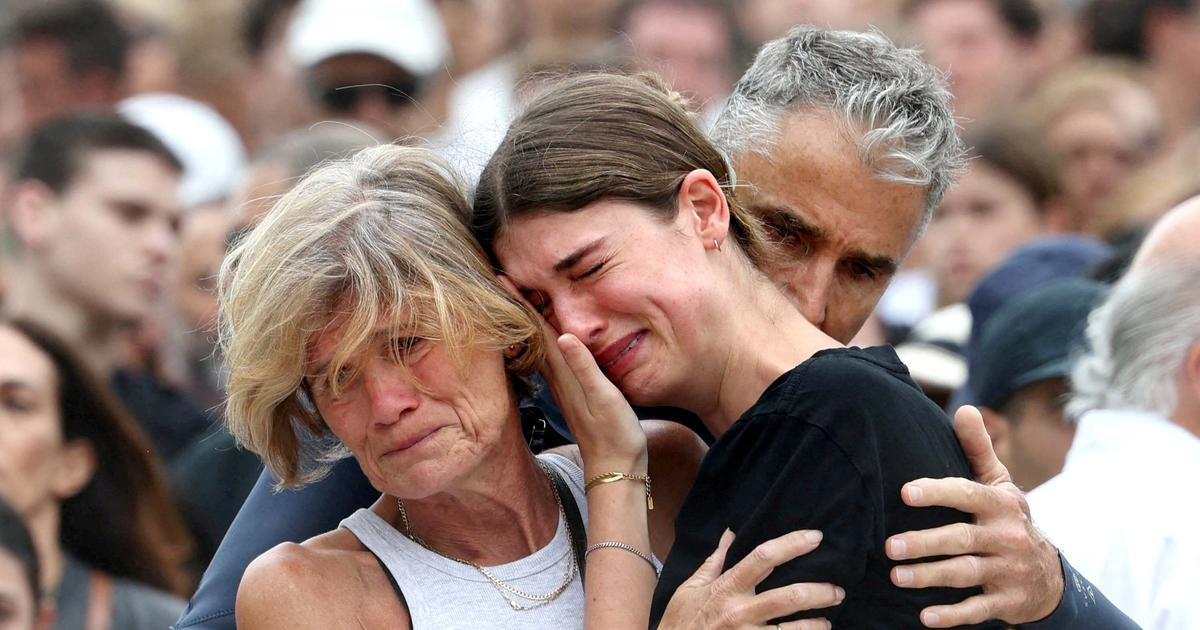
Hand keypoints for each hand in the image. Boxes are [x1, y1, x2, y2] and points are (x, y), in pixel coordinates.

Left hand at [499, 276, 645, 469]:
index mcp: (564, 372)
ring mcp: (563, 385)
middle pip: (533, 335)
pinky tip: (544, 338)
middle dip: (518, 307)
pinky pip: (551, 358)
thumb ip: (585, 367)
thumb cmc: (614, 433)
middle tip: (502, 281)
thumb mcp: (604, 398)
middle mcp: (558, 377)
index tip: (501, 281)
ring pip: (539, 346)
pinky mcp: (571, 392)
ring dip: (528, 323)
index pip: (537, 331)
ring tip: (517, 301)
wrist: (615, 467)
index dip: (521, 304)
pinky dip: (543, 341)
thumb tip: (564, 336)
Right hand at [659, 529, 842, 629]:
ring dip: (816, 624)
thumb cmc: (680, 621)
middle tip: (837, 591)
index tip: (816, 538)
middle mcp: (740, 611)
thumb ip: (714, 561)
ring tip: (827, 621)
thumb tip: (730, 534)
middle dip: (820, 592)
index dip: (793, 544)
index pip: (764, 558)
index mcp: (727, 588)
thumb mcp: (691, 587)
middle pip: (789, 597)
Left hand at [885, 405, 1062, 626]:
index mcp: (1001, 505)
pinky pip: (978, 610)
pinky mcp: (1008, 602)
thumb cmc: (1008, 519)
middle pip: (961, 539)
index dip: (938, 493)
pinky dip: (953, 615)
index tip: (905, 492)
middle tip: (889, 545)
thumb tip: (963, 408)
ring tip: (896, 576)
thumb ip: (978, 449)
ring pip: (965, 574)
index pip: (967, 495)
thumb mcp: (999, 485)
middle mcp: (1007, 537)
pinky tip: (925, 617)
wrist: (1050, 576)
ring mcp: (1009, 571)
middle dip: (925, 543)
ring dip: (929, 576)